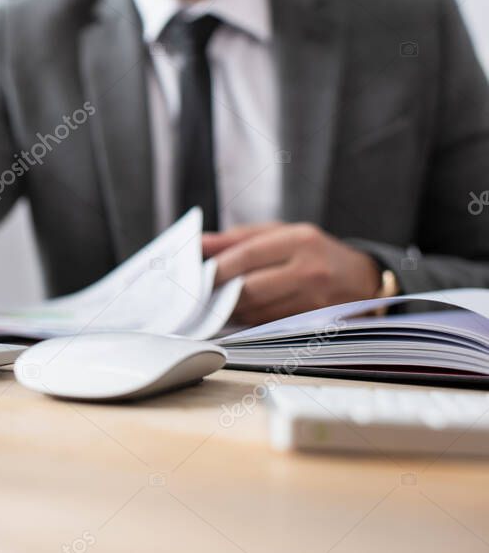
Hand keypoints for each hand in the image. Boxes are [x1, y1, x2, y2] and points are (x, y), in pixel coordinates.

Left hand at [202, 222, 380, 324]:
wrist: (363, 279)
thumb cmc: (313, 251)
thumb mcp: (280, 233)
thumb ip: (238, 238)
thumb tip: (199, 245)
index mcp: (300, 241)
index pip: (248, 255)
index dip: (218, 267)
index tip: (196, 274)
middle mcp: (310, 271)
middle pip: (250, 289)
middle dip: (220, 293)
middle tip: (201, 293)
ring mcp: (314, 301)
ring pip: (257, 312)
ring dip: (231, 310)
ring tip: (219, 301)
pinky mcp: (314, 324)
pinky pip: (268, 326)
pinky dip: (249, 320)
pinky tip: (240, 312)